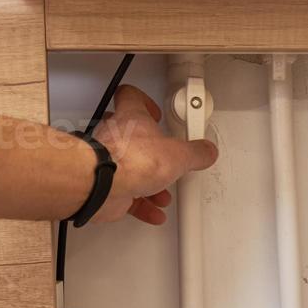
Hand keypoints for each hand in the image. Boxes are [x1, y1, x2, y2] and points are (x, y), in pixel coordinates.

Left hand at [90, 85, 217, 225]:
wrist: (101, 186)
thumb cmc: (129, 160)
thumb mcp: (178, 155)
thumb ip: (194, 153)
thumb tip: (206, 151)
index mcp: (131, 118)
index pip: (132, 97)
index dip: (144, 102)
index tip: (155, 112)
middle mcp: (114, 136)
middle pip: (132, 136)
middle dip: (151, 151)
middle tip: (162, 155)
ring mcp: (107, 161)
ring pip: (129, 169)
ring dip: (148, 182)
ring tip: (162, 191)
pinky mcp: (104, 185)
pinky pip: (124, 194)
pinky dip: (140, 204)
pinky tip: (152, 211)